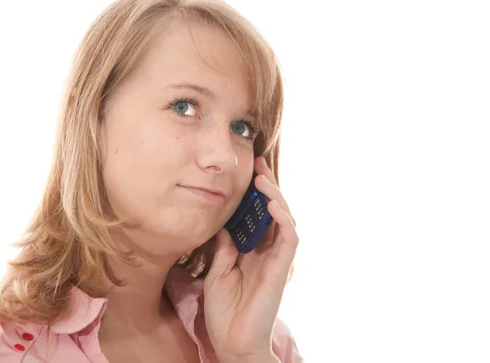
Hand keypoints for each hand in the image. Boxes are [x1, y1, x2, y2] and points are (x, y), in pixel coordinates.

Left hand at [203, 156, 298, 362]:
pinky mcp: (281, 269)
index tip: (246, 172)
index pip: (257, 215)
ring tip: (263, 178)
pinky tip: (274, 204)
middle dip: (267, 187)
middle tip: (257, 164)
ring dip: (276, 197)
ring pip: (284, 220)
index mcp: (251, 251)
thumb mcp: (218, 270)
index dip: (254, 194)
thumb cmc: (225, 310)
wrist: (232, 341)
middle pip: (272, 212)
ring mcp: (276, 259)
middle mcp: (266, 251)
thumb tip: (224, 223)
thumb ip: (224, 247)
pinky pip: (289, 239)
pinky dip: (283, 220)